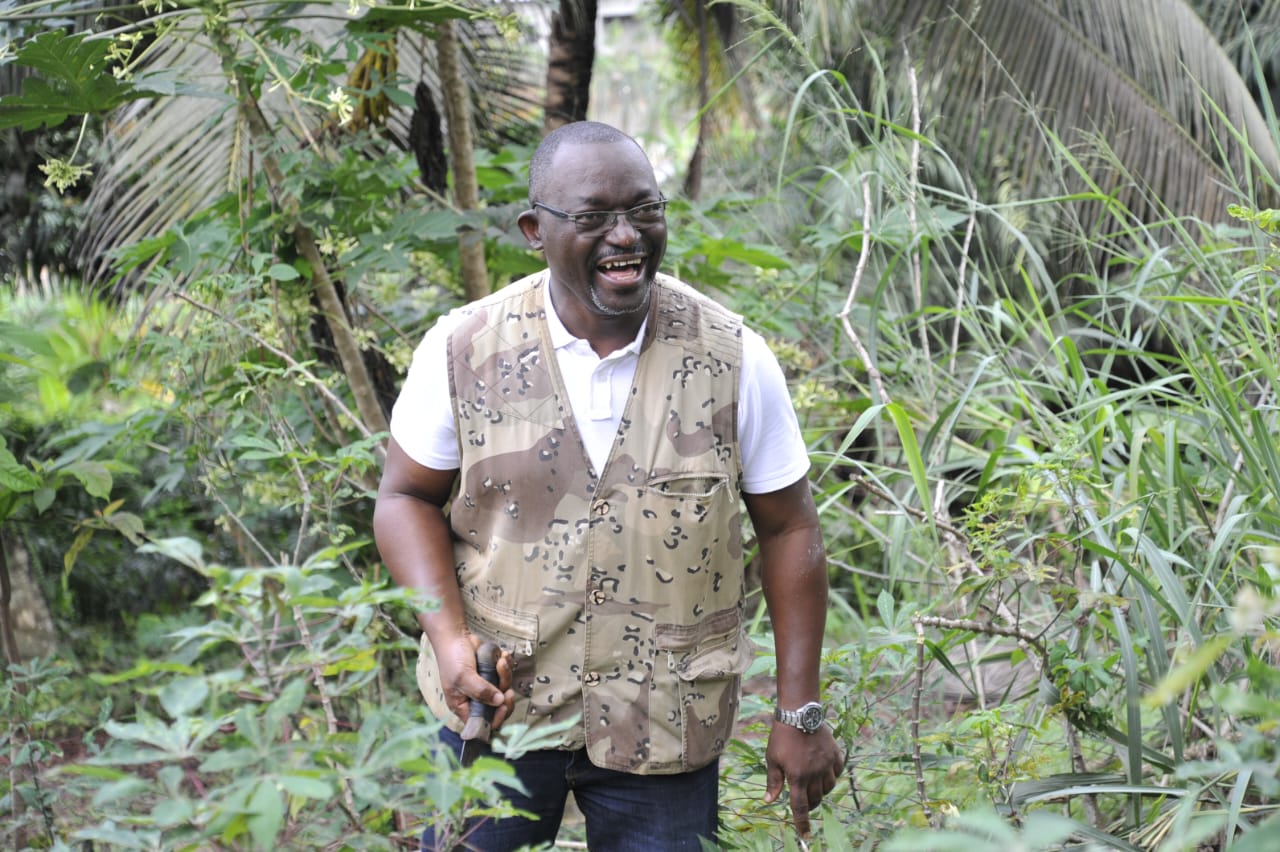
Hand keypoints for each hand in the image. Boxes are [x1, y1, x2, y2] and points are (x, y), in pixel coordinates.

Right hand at [434, 633, 514, 728]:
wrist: (455, 636)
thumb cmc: (452, 658)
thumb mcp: (463, 677)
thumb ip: (480, 691)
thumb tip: (499, 701)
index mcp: (463, 706)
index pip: (482, 723)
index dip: (495, 718)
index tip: (503, 705)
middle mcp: (475, 699)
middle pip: (497, 708)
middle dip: (505, 697)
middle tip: (508, 689)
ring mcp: (485, 686)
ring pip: (504, 689)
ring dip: (505, 675)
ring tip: (500, 662)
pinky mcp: (492, 674)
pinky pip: (505, 675)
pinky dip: (506, 666)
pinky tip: (502, 657)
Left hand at [763, 721, 842, 838]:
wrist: (799, 713)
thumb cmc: (782, 736)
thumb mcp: (772, 759)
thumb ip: (773, 781)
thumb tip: (768, 800)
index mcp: (797, 777)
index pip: (800, 807)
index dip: (802, 823)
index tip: (806, 836)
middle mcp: (815, 773)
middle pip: (816, 798)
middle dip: (810, 803)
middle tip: (804, 800)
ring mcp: (827, 764)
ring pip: (829, 787)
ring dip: (821, 790)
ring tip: (813, 784)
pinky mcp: (835, 754)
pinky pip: (838, 771)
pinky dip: (832, 775)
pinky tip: (825, 772)